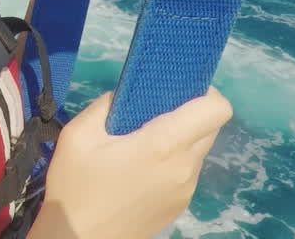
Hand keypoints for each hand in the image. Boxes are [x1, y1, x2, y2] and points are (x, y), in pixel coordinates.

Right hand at [31, 88, 231, 238]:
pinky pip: (186, 172)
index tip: (178, 90)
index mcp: (164, 144)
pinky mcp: (180, 205)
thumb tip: (127, 96)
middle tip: (154, 113)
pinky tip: (139, 171)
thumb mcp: (78, 135)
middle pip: (211, 127)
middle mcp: (185, 166)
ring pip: (197, 150)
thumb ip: (106, 105)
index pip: (217, 109)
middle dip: (190, 113)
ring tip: (141, 145)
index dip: (205, 92)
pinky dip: (172, 162)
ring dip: (180, 140)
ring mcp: (186, 189)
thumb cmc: (76, 186)